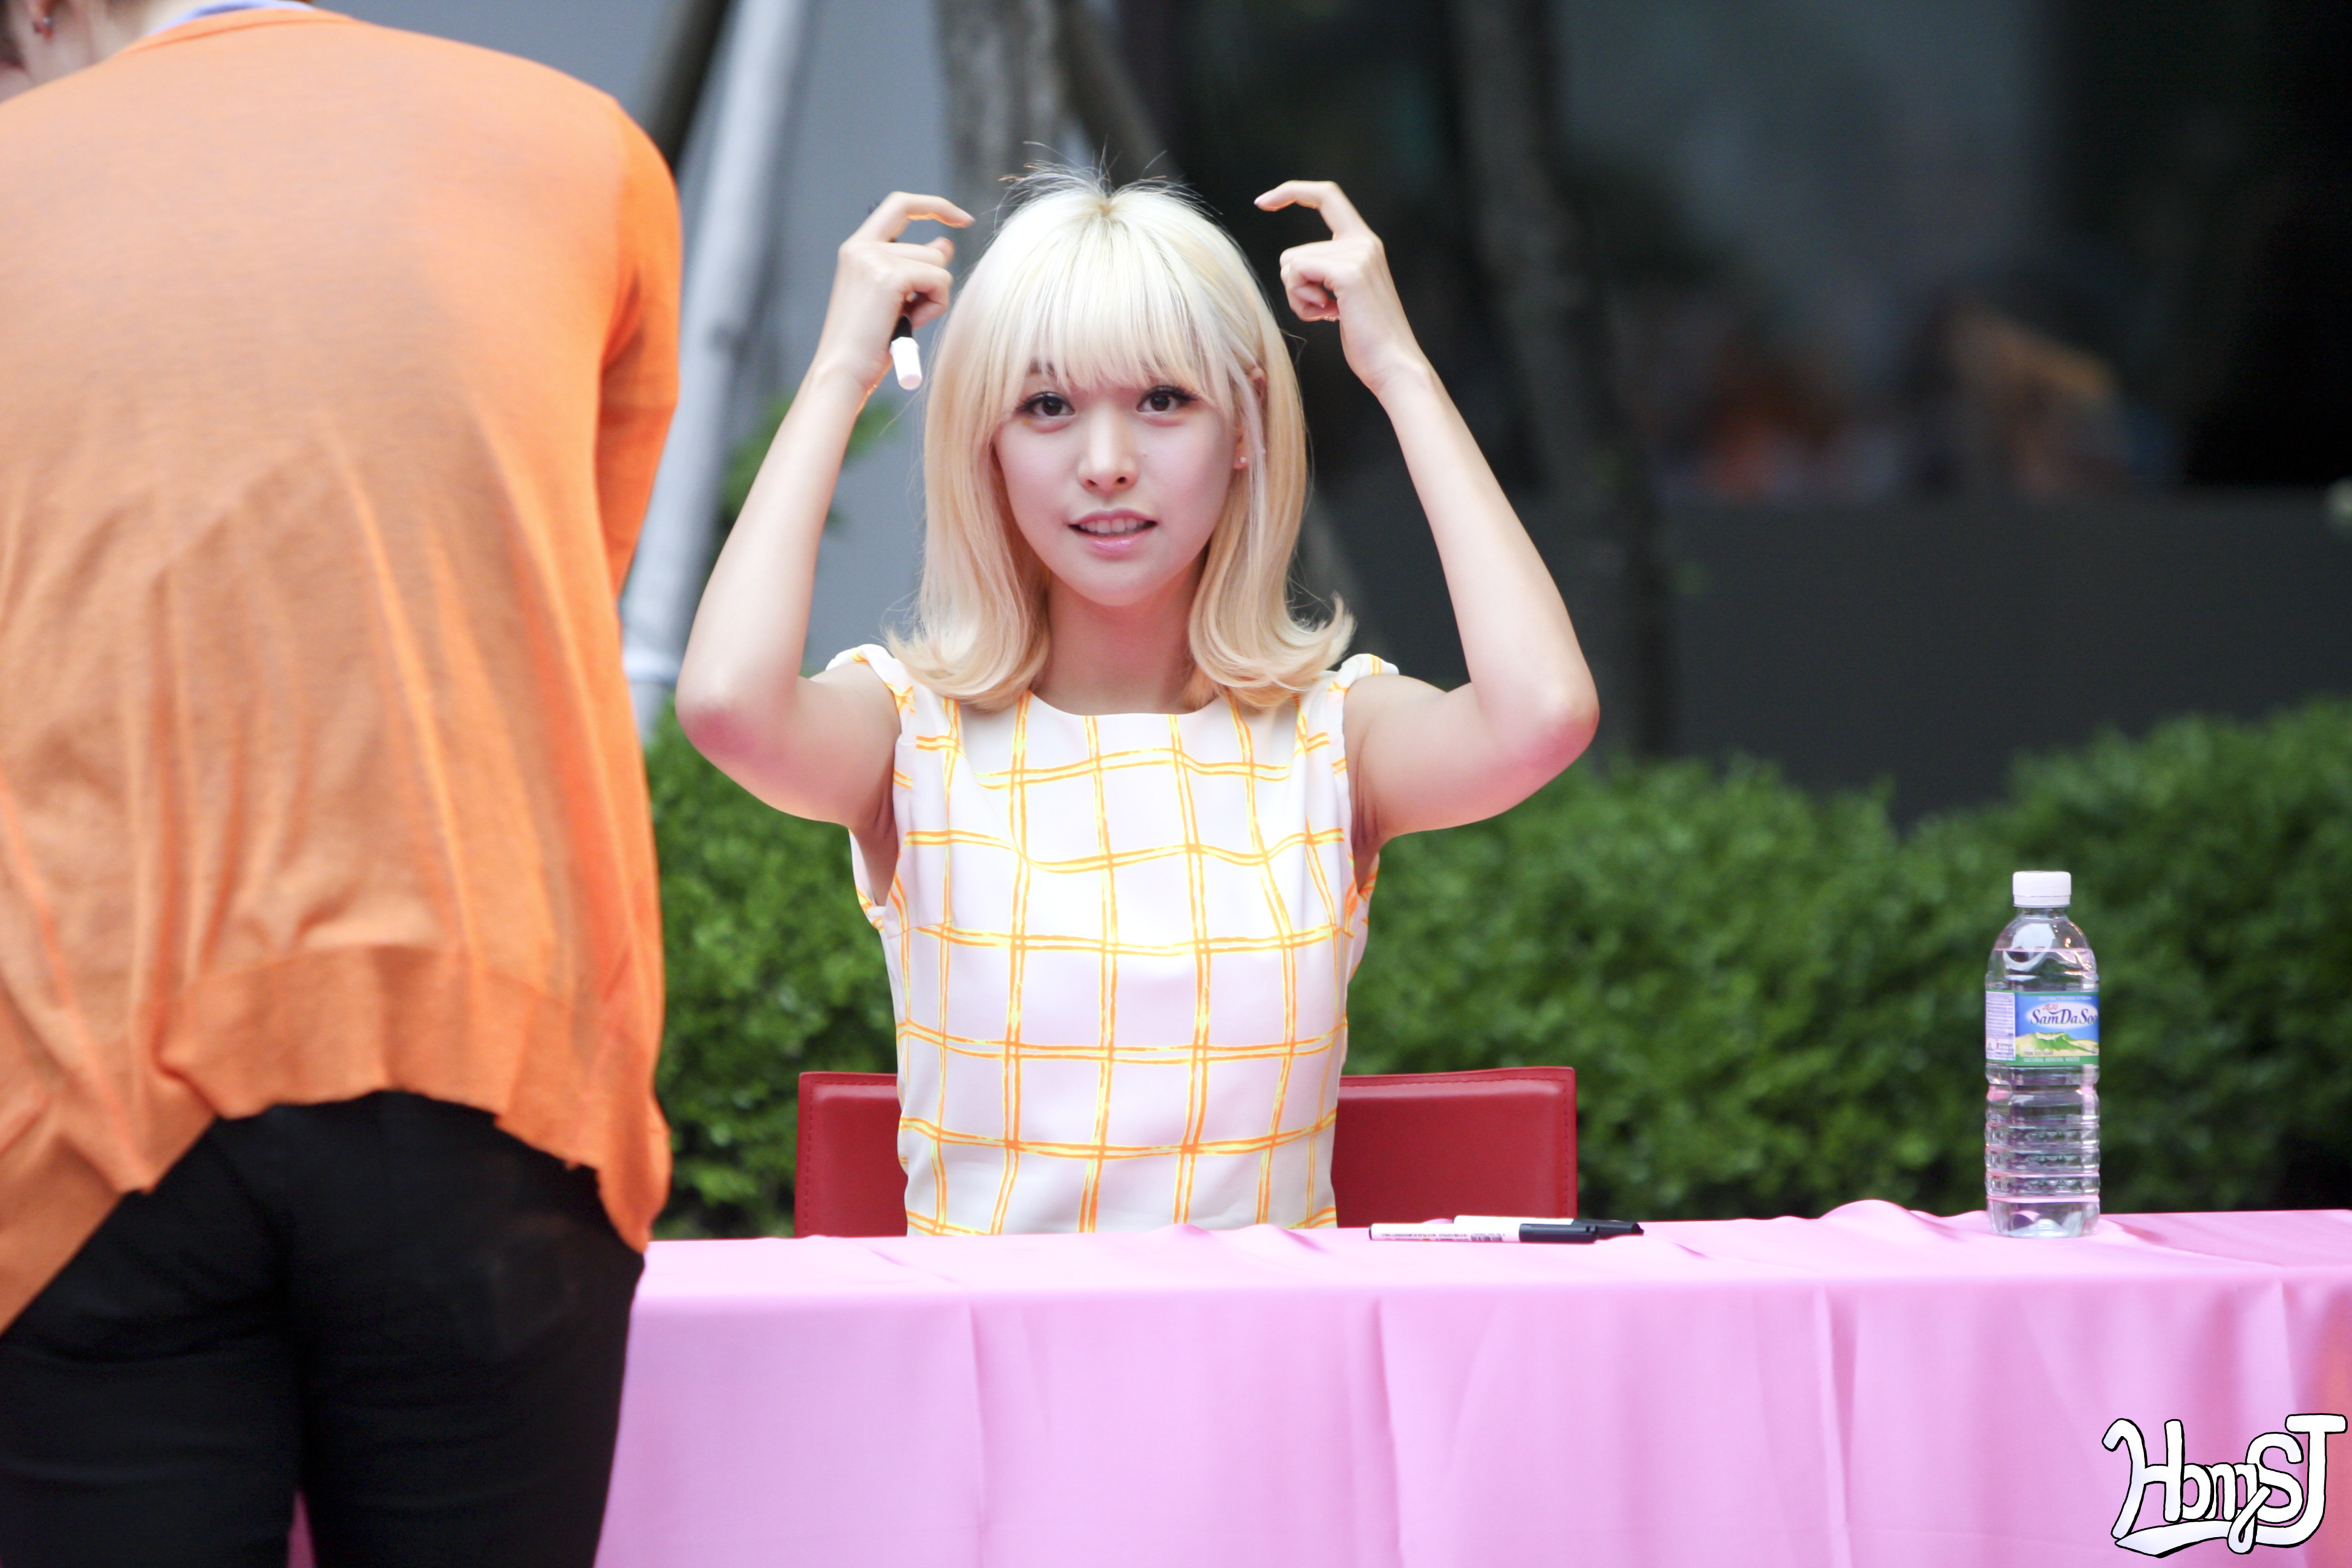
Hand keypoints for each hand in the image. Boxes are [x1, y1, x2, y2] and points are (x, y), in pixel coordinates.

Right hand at [806, 191, 970, 398]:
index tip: (962, 218)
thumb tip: (944, 244)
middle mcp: (862, 246)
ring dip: (933, 299)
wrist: (843, 372)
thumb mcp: (894, 298)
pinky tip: (908, 324)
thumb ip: (915, 266)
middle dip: (933, 286)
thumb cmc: (866, 344)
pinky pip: (939, 283)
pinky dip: (934, 307)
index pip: (900, 205)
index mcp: (857, 248)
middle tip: (905, 316)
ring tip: (902, 321)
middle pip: (931, 250)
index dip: (934, 205)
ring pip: (938, 266)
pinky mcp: (889, 276)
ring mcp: (873, 258)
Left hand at [1255, 180, 1430, 397]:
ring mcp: (1358, 254)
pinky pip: (1297, 273)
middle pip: (1294, 252)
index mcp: (1364, 243)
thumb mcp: (1345, 294)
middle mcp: (1363, 241)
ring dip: (1299, 297)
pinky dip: (1302, 301)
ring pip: (1291, 264)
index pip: (1326, 196)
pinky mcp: (1349, 272)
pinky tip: (1328, 315)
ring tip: (1330, 313)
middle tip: (1324, 310)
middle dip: (1295, 288)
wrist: (1393, 363)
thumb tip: (1293, 267)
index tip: (1263, 201)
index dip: (1292, 191)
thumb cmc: (1367, 338)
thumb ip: (1327, 271)